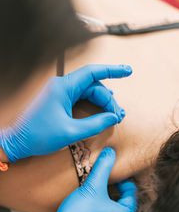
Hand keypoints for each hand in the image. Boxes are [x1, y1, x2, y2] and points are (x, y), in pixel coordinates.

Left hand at [0, 64, 131, 161]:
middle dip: (108, 99)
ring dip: (102, 102)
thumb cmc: (39, 135)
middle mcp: (62, 86)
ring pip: (88, 92)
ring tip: (114, 115)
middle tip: (119, 115)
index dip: (112, 70)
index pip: (92, 72)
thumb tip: (113, 118)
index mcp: (63, 88)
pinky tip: (102, 110)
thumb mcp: (71, 132)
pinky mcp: (59, 100)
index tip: (128, 71)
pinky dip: (92, 104)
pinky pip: (80, 97)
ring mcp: (60, 92)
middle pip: (93, 86)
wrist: (17, 141)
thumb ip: (95, 124)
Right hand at [36, 147, 136, 211]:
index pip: (131, 191)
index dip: (121, 180)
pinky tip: (92, 205)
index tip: (108, 175)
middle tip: (103, 182)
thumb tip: (111, 152)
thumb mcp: (93, 186)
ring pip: (116, 211)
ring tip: (97, 192)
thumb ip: (103, 166)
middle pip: (125, 201)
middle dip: (116, 190)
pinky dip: (104, 211)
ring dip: (109, 200)